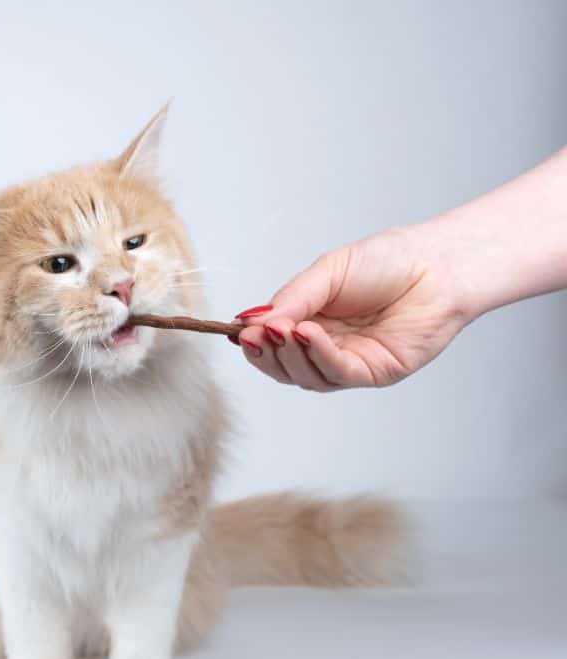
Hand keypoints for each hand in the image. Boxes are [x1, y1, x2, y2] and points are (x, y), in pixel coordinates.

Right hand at [233, 226, 471, 390]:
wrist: (439, 265)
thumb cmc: (389, 261)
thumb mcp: (327, 272)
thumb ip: (292, 298)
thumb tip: (252, 320)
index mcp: (311, 321)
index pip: (271, 343)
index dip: (253, 341)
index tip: (239, 331)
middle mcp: (327, 347)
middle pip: (282, 367)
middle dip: (264, 354)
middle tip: (255, 335)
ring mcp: (350, 363)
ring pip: (305, 376)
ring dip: (288, 355)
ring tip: (282, 330)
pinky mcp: (374, 372)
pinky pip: (337, 373)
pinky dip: (317, 356)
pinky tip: (307, 334)